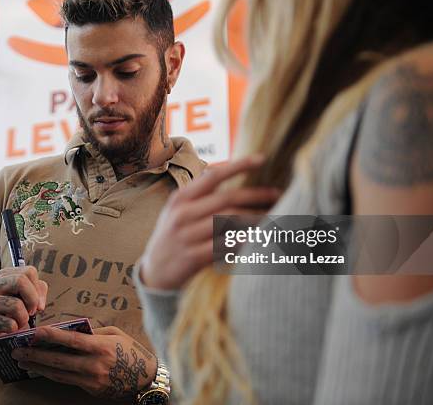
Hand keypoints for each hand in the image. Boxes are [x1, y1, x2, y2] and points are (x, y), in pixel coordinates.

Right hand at [0, 266, 47, 363]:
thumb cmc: (11, 315)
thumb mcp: (25, 299)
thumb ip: (38, 292)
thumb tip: (39, 305)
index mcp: (3, 276)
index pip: (29, 272)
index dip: (38, 289)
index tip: (37, 303)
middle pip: (20, 281)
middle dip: (32, 300)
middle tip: (31, 312)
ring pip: (16, 305)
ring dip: (23, 319)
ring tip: (19, 323)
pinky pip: (9, 324)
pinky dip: (14, 330)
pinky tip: (8, 331)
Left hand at [11, 325, 156, 398]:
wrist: (145, 377)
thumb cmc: (130, 350)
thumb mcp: (115, 334)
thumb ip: (93, 332)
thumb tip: (71, 329)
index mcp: (101, 346)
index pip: (71, 341)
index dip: (51, 336)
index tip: (34, 332)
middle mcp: (94, 364)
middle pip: (59, 360)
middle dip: (36, 355)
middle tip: (17, 350)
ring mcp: (91, 379)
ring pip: (59, 373)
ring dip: (38, 367)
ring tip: (22, 361)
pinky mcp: (90, 388)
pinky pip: (66, 380)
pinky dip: (51, 374)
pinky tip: (39, 370)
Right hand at [139, 155, 280, 289]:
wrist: (154, 273)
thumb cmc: (173, 236)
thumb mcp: (177, 210)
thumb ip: (199, 193)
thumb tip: (226, 170)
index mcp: (181, 198)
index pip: (213, 176)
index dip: (239, 166)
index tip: (262, 158)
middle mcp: (183, 214)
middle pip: (227, 200)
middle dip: (257, 195)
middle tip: (277, 194)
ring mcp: (187, 236)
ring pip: (230, 222)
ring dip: (257, 219)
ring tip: (274, 216)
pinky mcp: (193, 257)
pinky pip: (226, 246)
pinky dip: (245, 240)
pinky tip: (260, 238)